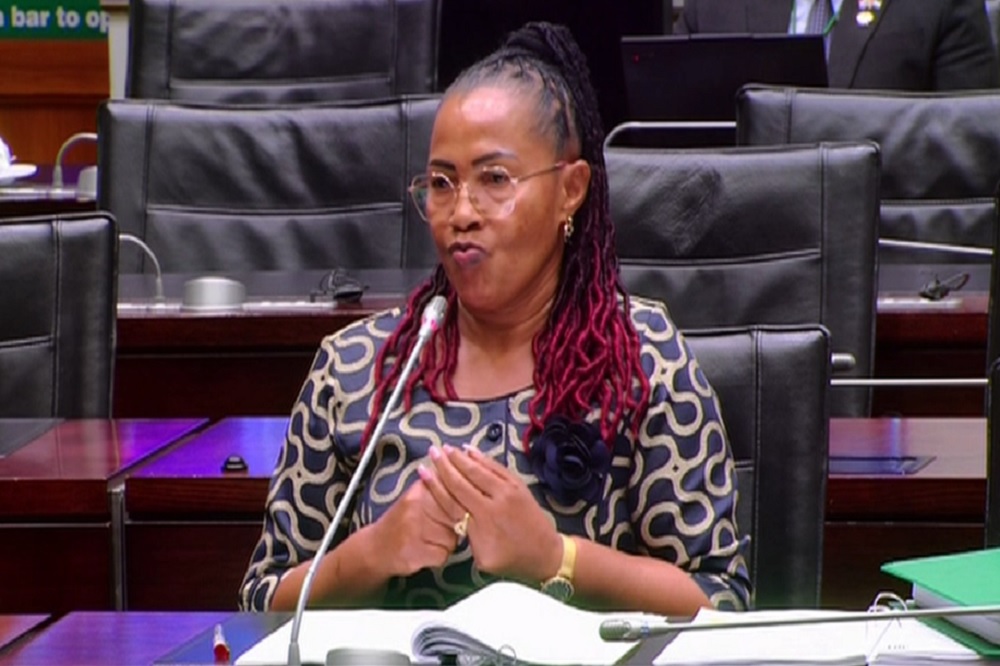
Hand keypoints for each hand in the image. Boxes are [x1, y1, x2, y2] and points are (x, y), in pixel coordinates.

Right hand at [369, 475, 459, 576]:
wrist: (375, 548)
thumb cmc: (403, 522)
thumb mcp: (418, 498)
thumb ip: (441, 489)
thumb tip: (469, 483)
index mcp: (419, 490)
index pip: (454, 494)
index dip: (462, 505)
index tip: (460, 511)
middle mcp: (415, 506)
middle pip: (457, 517)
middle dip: (454, 526)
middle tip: (439, 527)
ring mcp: (414, 530)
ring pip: (452, 539)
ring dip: (447, 543)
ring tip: (429, 540)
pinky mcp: (414, 552)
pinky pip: (443, 555)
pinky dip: (438, 557)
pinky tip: (425, 551)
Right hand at [425, 445, 562, 583]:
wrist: (546, 553)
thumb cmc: (512, 560)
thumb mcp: (485, 559)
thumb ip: (469, 537)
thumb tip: (459, 520)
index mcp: (483, 520)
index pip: (453, 497)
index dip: (436, 484)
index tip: (423, 471)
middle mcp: (494, 501)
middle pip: (464, 479)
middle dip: (446, 464)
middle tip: (433, 451)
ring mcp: (508, 490)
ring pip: (481, 470)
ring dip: (462, 458)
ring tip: (448, 448)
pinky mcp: (518, 485)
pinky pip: (497, 468)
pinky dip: (483, 459)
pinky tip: (472, 451)